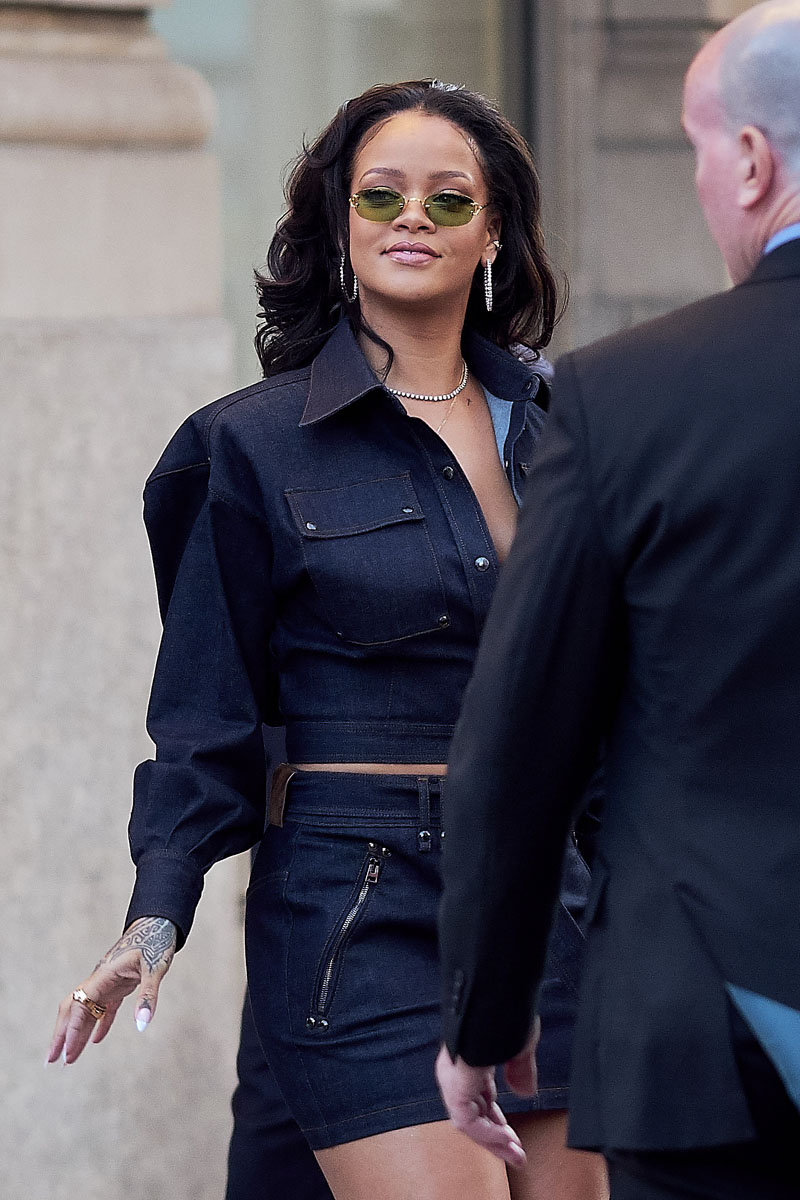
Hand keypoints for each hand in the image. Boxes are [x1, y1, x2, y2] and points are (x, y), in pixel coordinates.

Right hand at [47, 916, 176, 1064]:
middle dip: (61, 1034)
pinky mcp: (119, 984)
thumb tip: (142, 1024)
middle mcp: (100, 979)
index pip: (79, 1006)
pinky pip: (104, 1008)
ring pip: (87, 1011)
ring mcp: (109, 982)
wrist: (160, 922)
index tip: (65, 1053)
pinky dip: (98, 1025)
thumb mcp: (155, 968)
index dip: (71, 1030)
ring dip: (77, 1034)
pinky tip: (95, 1041)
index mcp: (103, 974)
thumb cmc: (157, 941)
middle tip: (51, 1060)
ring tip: (70, 1059)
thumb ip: (148, 996)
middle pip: (73, 1009)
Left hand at [434, 1018, 540, 1166]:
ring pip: (470, 1122)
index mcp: (471, 1059)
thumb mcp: (519, 1046)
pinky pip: (468, 1121)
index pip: (482, 1100)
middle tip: (517, 1154)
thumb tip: (525, 1093)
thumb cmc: (505, 1011)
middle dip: (498, 1137)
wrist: (494, 995)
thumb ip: (521, 1070)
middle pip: (476, 1114)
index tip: (515, 1139)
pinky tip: (506, 1140)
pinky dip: (488, 1134)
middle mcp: (458, 1071)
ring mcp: (454, 1078)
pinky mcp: (455, 1085)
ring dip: (493, 1141)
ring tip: (515, 1154)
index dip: (499, 1122)